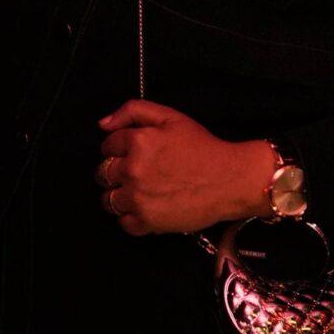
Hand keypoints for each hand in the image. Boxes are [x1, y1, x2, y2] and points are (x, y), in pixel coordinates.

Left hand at [97, 100, 274, 235]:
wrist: (230, 180)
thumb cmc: (204, 147)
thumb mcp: (172, 117)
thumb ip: (134, 111)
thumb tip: (103, 124)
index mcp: (137, 141)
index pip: (107, 145)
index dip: (120, 148)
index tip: (135, 153)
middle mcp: (133, 170)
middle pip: (103, 173)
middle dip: (117, 172)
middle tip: (140, 172)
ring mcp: (138, 198)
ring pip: (108, 199)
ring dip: (121, 195)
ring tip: (143, 191)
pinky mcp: (147, 222)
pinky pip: (123, 223)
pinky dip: (132, 217)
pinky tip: (149, 206)